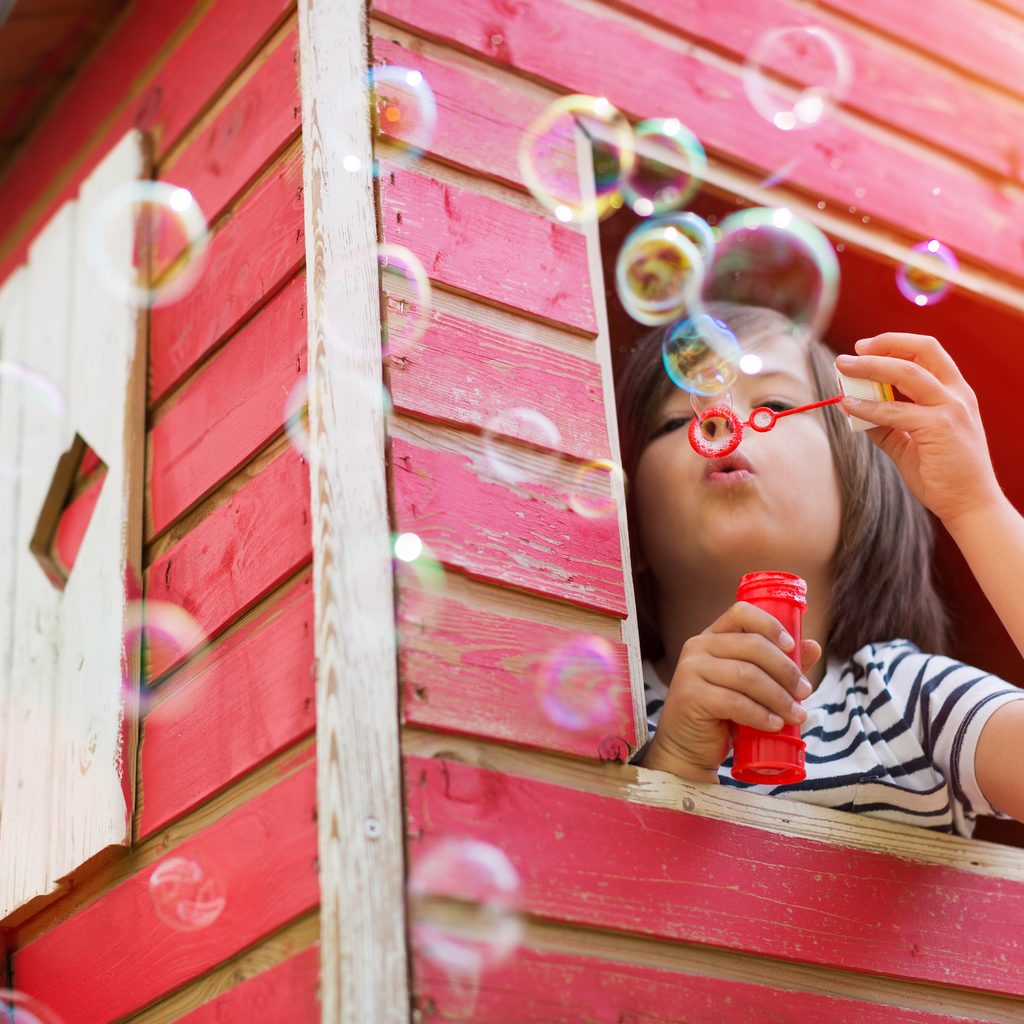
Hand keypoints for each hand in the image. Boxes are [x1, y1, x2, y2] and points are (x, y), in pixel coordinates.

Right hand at [647, 601, 820, 775]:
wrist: (689, 747)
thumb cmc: (722, 714)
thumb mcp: (753, 687)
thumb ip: (779, 666)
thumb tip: (813, 646)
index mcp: (713, 636)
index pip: (742, 613)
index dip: (770, 625)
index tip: (792, 646)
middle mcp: (698, 646)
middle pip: (752, 645)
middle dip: (785, 670)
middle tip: (805, 692)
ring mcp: (690, 670)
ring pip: (746, 675)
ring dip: (778, 697)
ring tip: (796, 715)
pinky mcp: (690, 696)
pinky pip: (734, 702)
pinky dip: (760, 715)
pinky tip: (774, 725)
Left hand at [836, 333, 1002, 527]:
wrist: (969, 504)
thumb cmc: (942, 474)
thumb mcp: (910, 442)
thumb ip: (886, 423)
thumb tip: (852, 406)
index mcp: (954, 393)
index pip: (928, 352)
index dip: (895, 343)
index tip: (866, 347)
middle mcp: (956, 395)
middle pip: (921, 351)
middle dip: (884, 345)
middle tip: (851, 352)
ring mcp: (950, 409)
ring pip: (906, 373)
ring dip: (870, 367)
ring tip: (844, 369)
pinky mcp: (939, 428)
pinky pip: (894, 411)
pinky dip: (867, 405)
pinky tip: (848, 405)